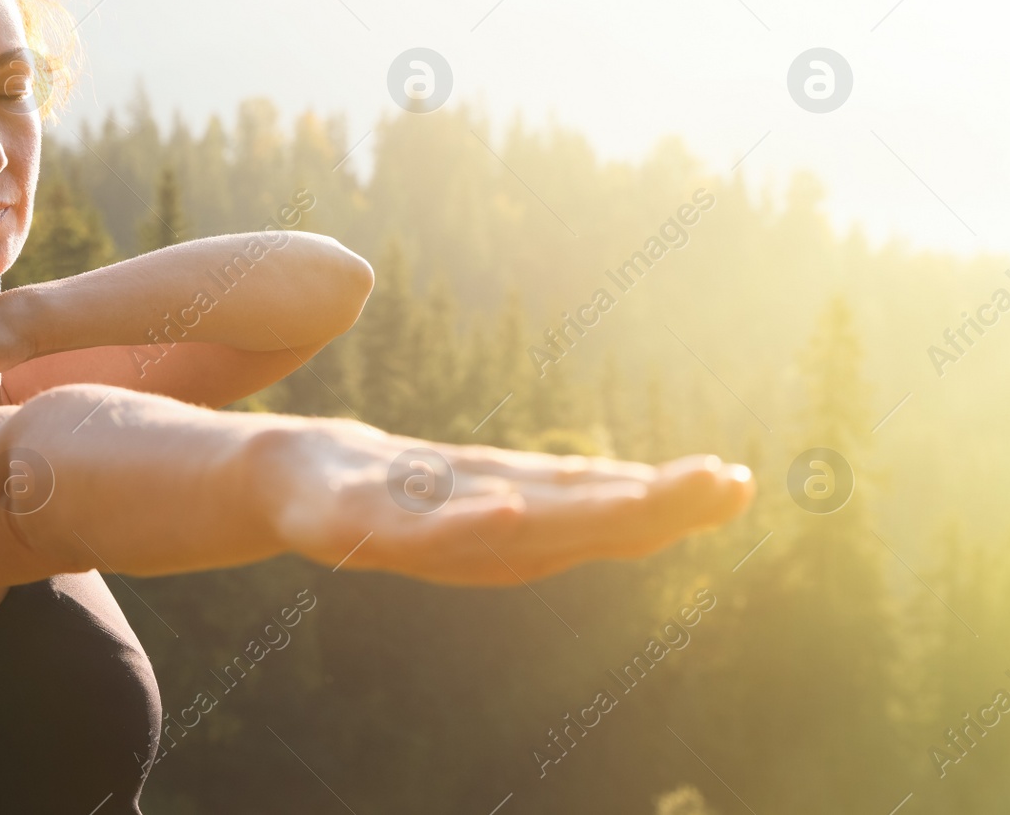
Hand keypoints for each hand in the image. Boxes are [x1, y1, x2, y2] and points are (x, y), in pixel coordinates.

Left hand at [263, 423, 755, 585]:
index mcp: (507, 512)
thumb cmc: (380, 489)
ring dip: (582, 515)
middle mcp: (472, 528)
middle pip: (570, 518)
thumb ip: (530, 490)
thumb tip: (610, 487)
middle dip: (652, 507)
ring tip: (655, 495)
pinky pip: (413, 527)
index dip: (663, 500)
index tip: (735, 480)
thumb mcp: (465, 481)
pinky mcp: (354, 524)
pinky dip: (465, 527)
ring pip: (510, 525)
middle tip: (731, 484)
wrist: (274, 482)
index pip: (593, 503)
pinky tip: (509, 512)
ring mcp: (417, 527)